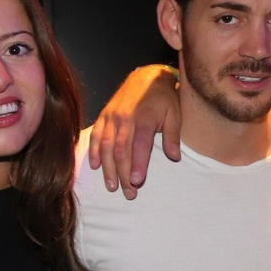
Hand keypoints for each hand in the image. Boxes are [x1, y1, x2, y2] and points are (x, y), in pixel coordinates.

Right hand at [86, 65, 181, 198]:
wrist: (146, 76)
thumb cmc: (163, 99)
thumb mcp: (175, 114)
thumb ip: (173, 136)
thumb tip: (174, 157)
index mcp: (145, 118)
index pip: (140, 145)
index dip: (138, 164)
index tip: (137, 182)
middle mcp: (125, 118)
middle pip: (121, 150)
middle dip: (124, 174)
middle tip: (129, 193)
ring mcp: (112, 117)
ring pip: (106, 146)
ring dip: (108, 168)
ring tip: (112, 186)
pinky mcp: (104, 116)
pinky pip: (96, 136)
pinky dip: (95, 152)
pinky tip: (95, 167)